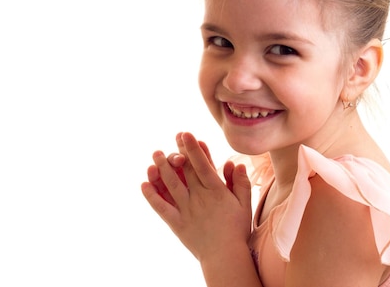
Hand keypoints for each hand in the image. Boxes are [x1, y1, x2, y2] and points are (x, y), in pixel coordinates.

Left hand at [141, 132, 251, 260]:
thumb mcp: (244, 204)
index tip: (186, 134)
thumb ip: (240, 182)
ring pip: (171, 184)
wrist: (225, 256)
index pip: (202, 164)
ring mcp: (186, 210)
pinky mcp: (176, 223)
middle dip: (179, 151)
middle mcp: (199, 197)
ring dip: (162, 168)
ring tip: (156, 154)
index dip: (193, 148)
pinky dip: (152, 196)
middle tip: (173, 137)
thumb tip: (236, 162)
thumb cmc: (237, 229)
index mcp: (216, 191)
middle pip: (186, 170)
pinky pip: (162, 208)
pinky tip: (144, 184)